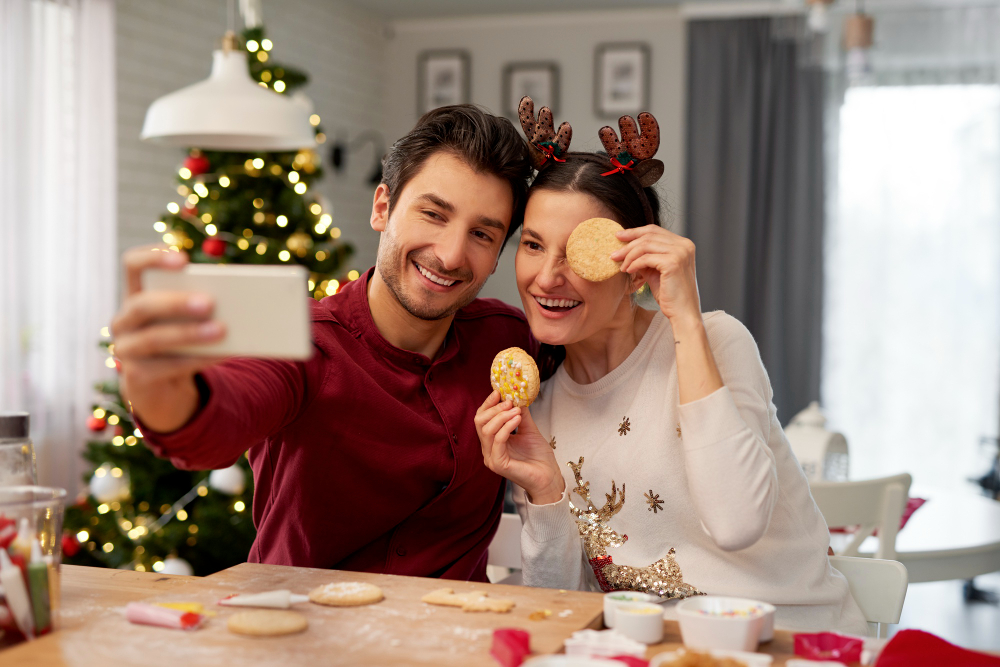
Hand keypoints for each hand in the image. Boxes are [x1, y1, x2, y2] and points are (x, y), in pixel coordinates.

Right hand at [110, 245, 226, 431]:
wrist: (160, 384)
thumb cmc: (178, 338)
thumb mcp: (184, 318)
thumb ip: (198, 304)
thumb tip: (237, 301)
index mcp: (135, 294)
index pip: (132, 265)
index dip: (153, 258)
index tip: (184, 260)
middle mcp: (124, 320)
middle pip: (143, 305)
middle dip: (176, 302)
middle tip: (210, 302)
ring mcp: (126, 349)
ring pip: (154, 338)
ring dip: (189, 333)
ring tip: (221, 330)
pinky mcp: (137, 376)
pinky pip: (168, 366)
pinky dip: (198, 358)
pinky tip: (222, 353)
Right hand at [475, 391, 564, 503]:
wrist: (549, 476)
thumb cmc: (539, 456)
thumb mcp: (528, 429)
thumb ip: (520, 414)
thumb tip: (516, 395)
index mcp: (492, 441)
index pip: (481, 419)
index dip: (488, 404)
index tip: (498, 391)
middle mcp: (488, 450)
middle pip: (479, 423)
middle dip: (494, 409)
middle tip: (509, 401)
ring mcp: (491, 458)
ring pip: (486, 431)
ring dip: (502, 416)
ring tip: (517, 410)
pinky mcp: (498, 464)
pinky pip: (497, 441)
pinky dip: (507, 427)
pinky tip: (518, 419)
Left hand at [610, 225, 701, 327]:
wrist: (682, 313)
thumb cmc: (669, 295)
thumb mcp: (655, 271)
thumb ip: (645, 258)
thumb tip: (626, 249)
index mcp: (683, 244)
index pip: (655, 230)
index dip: (634, 232)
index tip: (618, 236)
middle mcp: (684, 245)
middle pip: (649, 235)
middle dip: (628, 244)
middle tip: (614, 254)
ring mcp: (680, 253)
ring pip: (645, 245)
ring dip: (629, 255)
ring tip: (621, 266)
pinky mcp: (673, 263)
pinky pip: (646, 258)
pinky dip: (634, 263)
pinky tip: (628, 271)